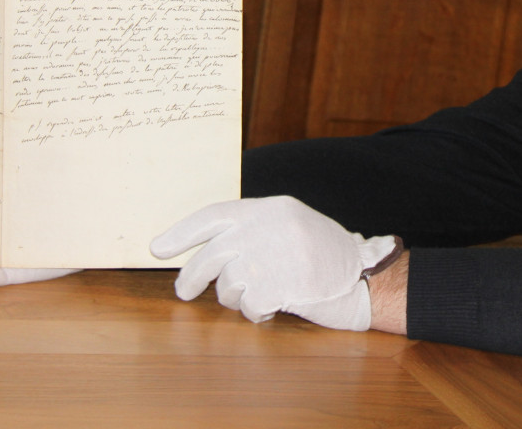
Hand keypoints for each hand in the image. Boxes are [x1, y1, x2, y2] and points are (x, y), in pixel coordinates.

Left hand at [149, 196, 399, 330]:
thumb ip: (252, 229)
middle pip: (212, 256)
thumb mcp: (290, 225)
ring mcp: (272, 256)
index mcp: (268, 208)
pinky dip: (257, 313)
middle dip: (192, 277)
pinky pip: (249, 307)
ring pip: (228, 286)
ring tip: (261, 294)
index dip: (182, 233)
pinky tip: (275, 306)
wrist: (364, 276)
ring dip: (237, 298)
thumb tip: (205, 249)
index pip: (213, 216)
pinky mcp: (278, 285)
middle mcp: (266, 227)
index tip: (157, 248)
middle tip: (184, 292)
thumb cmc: (324, 254)